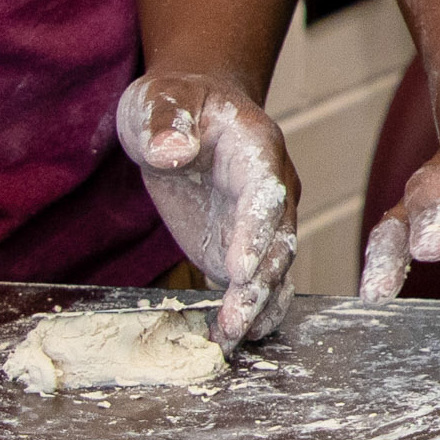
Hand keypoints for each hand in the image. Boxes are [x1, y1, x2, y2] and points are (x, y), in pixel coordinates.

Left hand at [119, 74, 301, 345]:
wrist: (192, 114)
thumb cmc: (179, 102)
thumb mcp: (162, 99)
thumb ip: (168, 121)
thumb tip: (170, 152)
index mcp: (258, 147)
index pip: (266, 191)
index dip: (256, 230)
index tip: (240, 268)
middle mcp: (271, 189)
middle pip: (277, 240)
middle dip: (259, 283)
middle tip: (237, 319)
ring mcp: (258, 223)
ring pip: (272, 268)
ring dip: (257, 305)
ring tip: (233, 339)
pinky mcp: (240, 247)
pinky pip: (254, 282)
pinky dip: (248, 311)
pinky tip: (230, 341)